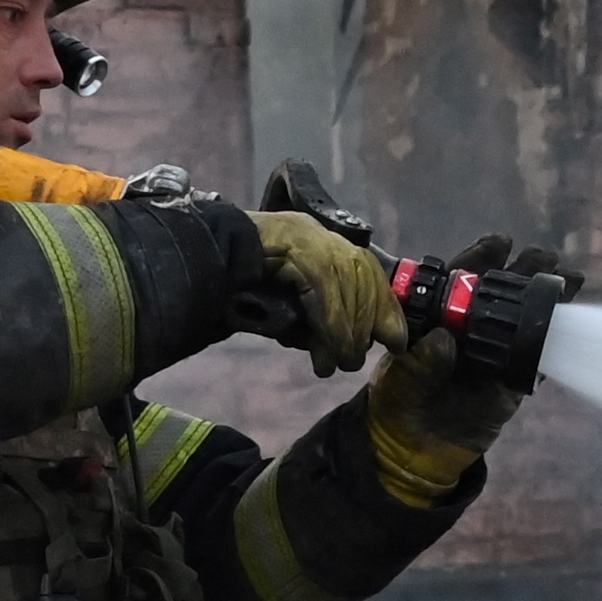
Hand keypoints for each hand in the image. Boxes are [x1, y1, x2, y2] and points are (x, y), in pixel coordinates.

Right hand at [246, 208, 404, 377]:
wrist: (205, 260)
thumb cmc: (240, 285)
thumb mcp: (291, 300)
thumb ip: (320, 315)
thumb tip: (349, 350)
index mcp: (324, 241)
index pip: (371, 276)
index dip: (386, 311)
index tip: (396, 341)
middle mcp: (322, 237)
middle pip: (364, 286)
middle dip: (364, 329)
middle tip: (350, 362)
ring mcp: (310, 240)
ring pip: (346, 294)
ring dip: (344, 337)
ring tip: (338, 363)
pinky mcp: (298, 252)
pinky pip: (324, 297)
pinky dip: (329, 330)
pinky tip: (326, 353)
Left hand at [377, 233, 572, 448]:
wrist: (410, 450)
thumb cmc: (398, 401)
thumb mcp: (402, 376)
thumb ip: (422, 359)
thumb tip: (445, 340)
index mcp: (442, 316)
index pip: (465, 277)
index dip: (483, 258)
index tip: (501, 244)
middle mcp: (472, 329)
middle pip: (504, 293)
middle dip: (527, 271)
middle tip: (546, 257)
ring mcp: (495, 355)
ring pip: (526, 321)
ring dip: (548, 301)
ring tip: (570, 282)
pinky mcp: (511, 385)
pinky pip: (535, 362)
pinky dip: (551, 348)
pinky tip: (566, 331)